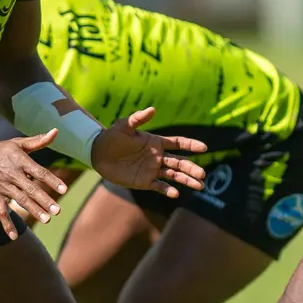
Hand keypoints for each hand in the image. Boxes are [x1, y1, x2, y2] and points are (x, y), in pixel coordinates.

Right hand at [0, 132, 69, 239]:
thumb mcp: (18, 143)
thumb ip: (38, 141)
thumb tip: (56, 132)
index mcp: (20, 161)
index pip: (39, 172)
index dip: (52, 180)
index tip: (64, 189)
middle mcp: (12, 175)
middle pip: (31, 189)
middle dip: (44, 200)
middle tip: (57, 211)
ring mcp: (3, 187)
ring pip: (20, 200)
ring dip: (33, 210)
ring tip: (46, 219)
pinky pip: (1, 212)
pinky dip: (7, 224)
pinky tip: (14, 236)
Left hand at [90, 108, 207, 198]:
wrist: (98, 153)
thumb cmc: (112, 136)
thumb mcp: (124, 126)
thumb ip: (138, 119)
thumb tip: (152, 109)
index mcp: (156, 142)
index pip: (178, 143)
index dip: (191, 145)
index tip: (204, 147)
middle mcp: (157, 157)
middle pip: (179, 162)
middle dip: (191, 168)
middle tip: (202, 174)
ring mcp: (152, 170)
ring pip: (174, 175)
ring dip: (186, 180)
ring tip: (200, 185)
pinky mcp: (144, 181)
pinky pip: (159, 186)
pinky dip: (168, 190)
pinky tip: (176, 193)